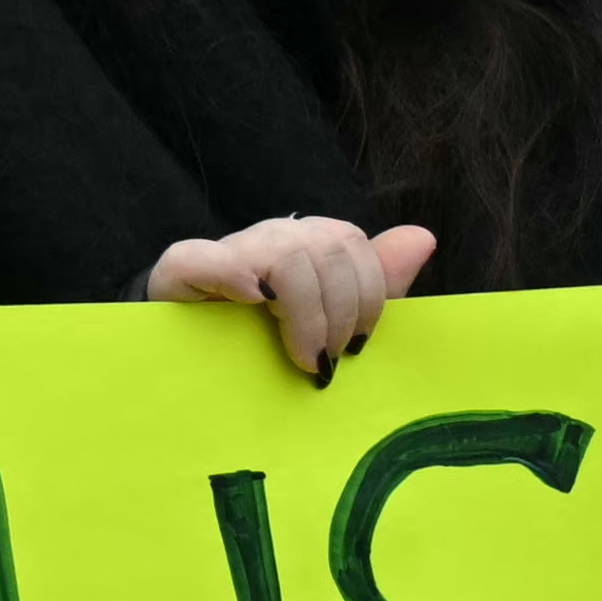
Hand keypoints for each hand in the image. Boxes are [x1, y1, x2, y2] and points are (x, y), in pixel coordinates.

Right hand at [150, 211, 436, 381]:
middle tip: (326, 360)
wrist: (199, 364)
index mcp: (307, 244)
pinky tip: (249, 302)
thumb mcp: (336, 319)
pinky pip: (205, 258)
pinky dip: (232, 276)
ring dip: (303, 314)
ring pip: (285, 255)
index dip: (366, 298)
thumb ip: (378, 283)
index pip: (351, 244)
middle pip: (327, 247)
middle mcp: (269, 237)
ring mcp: (224, 251)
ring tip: (297, 355)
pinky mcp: (179, 271)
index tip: (356, 347)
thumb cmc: (274, 344)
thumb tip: (423, 237)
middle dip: (340, 313)